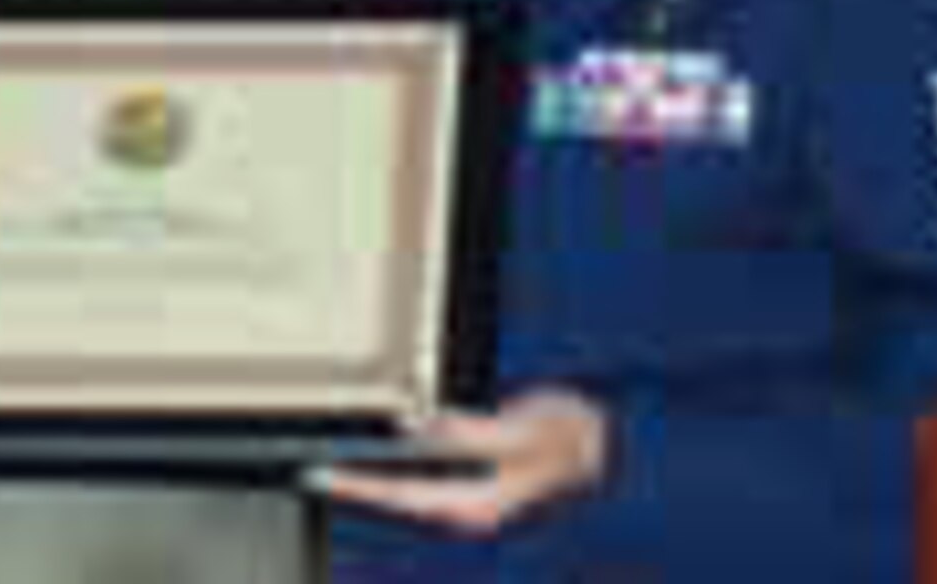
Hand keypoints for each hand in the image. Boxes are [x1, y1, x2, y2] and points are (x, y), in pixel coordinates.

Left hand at [311, 388, 609, 536]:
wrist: (618, 446)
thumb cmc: (576, 439)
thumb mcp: (525, 430)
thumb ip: (470, 433)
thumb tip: (418, 428)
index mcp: (481, 503)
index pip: (405, 494)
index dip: (362, 484)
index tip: (324, 474)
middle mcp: (475, 507)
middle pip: (403, 497)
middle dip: (362, 484)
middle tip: (318, 471)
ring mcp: (480, 498)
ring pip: (415, 490)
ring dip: (381, 479)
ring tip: (343, 467)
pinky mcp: (484, 484)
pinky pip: (432, 480)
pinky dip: (405, 471)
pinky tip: (392, 457)